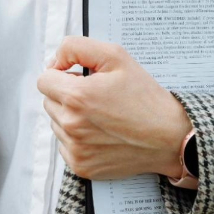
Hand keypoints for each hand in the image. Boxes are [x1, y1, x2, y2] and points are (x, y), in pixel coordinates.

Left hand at [37, 36, 191, 180]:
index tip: (80, 77)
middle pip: (48, 101)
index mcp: (76, 96)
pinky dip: (77, 138)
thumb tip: (54, 60)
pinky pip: (64, 145)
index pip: (44, 79)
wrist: (170, 138)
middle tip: (96, 96)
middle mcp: (71, 125)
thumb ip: (77, 48)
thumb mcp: (116, 57)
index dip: (62, 74)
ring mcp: (75, 148)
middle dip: (66, 95)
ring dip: (71, 116)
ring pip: (56, 123)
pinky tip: (101, 133)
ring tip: (102, 116)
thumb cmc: (145, 97)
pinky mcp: (80, 166)